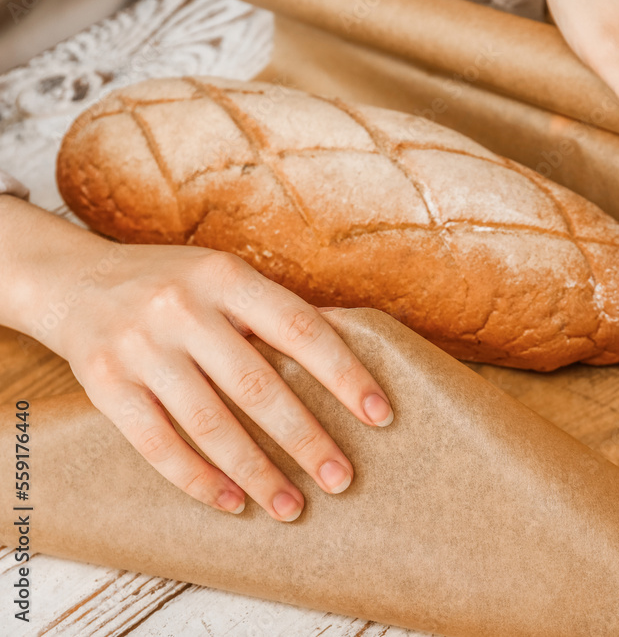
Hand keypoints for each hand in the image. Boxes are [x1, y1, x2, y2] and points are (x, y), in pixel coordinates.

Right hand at [0, 203, 393, 521]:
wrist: (72, 280)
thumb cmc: (173, 286)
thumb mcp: (222, 279)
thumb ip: (270, 316)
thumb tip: (345, 372)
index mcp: (226, 276)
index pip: (300, 329)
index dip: (344, 374)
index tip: (379, 415)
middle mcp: (182, 307)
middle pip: (257, 385)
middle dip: (305, 439)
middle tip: (341, 479)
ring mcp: (140, 346)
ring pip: (210, 424)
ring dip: (256, 472)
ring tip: (291, 507)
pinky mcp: (105, 384)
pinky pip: (158, 444)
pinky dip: (198, 479)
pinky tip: (232, 502)